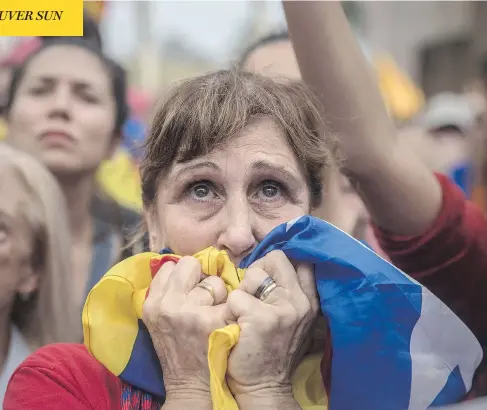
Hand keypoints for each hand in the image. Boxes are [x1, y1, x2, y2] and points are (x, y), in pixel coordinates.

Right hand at [142, 256, 228, 400]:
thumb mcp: (158, 319)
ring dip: (218, 293)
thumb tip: (182, 264)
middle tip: (203, 298)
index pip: (170, 266)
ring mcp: (192, 312)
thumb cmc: (178, 348)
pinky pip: (230, 296)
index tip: (188, 289)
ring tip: (213, 313)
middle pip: (190, 263)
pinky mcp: (214, 320)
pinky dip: (231, 307)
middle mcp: (168, 305)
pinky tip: (225, 321)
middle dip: (200, 276)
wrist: (192, 384)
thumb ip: (166, 291)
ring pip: (214, 280)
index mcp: (152, 303)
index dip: (183, 276)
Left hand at [226, 250, 318, 398]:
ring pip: (253, 274)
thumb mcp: (292, 320)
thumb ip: (288, 293)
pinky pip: (235, 296)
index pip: (300, 260)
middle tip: (251, 291)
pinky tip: (235, 325)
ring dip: (242, 291)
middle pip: (276, 258)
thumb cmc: (271, 350)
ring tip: (243, 313)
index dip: (278, 263)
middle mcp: (300, 301)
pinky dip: (229, 309)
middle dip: (258, 269)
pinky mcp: (261, 318)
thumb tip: (271, 264)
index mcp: (309, 300)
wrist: (263, 387)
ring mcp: (283, 309)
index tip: (266, 276)